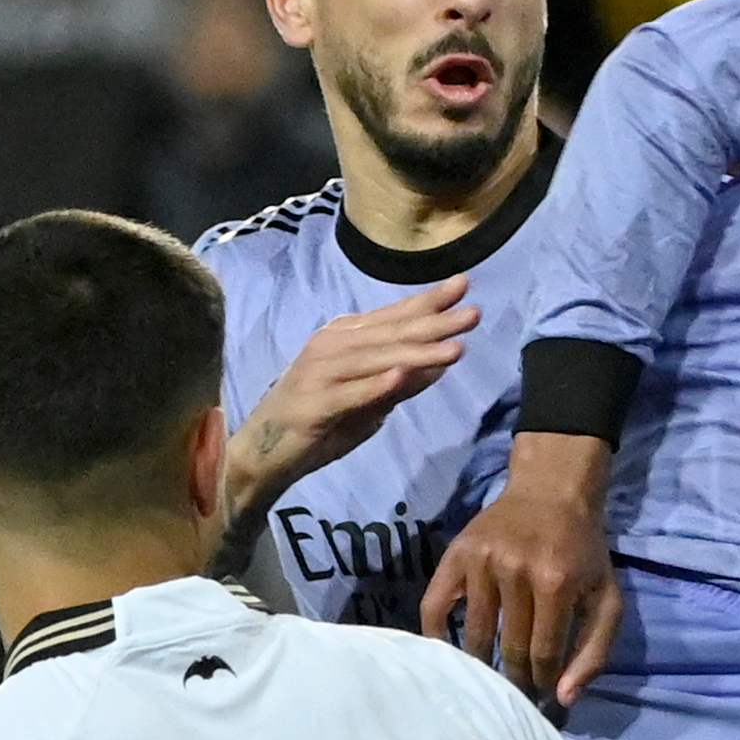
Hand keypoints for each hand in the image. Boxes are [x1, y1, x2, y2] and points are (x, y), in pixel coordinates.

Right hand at [229, 277, 474, 504]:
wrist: (265, 453)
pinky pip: (350, 393)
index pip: (394, 317)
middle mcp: (331, 346)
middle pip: (390, 333)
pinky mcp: (313, 404)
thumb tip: (442, 363)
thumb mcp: (370, 401)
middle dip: (434, 323)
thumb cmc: (321, 422)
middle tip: (473, 314)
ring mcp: (320, 372)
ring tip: (454, 348)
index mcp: (345, 338)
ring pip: (376, 359)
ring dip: (417, 353)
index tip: (464, 285)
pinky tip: (401, 376)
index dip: (428, 301)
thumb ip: (402, 382)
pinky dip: (375, 385)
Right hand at [419, 433, 624, 702]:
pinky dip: (436, 636)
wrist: (551, 493)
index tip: (544, 695)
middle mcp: (515, 571)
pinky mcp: (456, 555)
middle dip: (516, 678)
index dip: (544, 681)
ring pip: (475, 635)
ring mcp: (481, 562)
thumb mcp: (607, 597)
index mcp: (556, 582)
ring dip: (482, 665)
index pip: (544, 653)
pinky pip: (434, 606)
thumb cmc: (582, 553)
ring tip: (489, 681)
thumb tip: (563, 698)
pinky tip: (447, 654)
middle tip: (517, 693)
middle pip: (509, 647)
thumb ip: (595, 650)